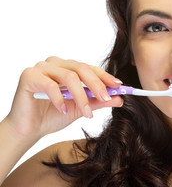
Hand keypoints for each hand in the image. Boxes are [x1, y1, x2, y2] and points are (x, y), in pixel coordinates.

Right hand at [4, 56, 122, 142]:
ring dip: (81, 96)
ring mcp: (42, 68)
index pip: (90, 68)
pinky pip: (49, 85)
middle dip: (97, 85)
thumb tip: (120, 99)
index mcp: (68, 67)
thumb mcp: (81, 109)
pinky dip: (60, 98)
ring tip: (87, 113)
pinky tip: (64, 110)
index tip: (119, 86)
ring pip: (69, 76)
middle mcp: (56, 64)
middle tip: (106, 98)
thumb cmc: (54, 115)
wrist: (30, 129)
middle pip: (81, 69)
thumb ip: (99, 102)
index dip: (105, 76)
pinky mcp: (29, 76)